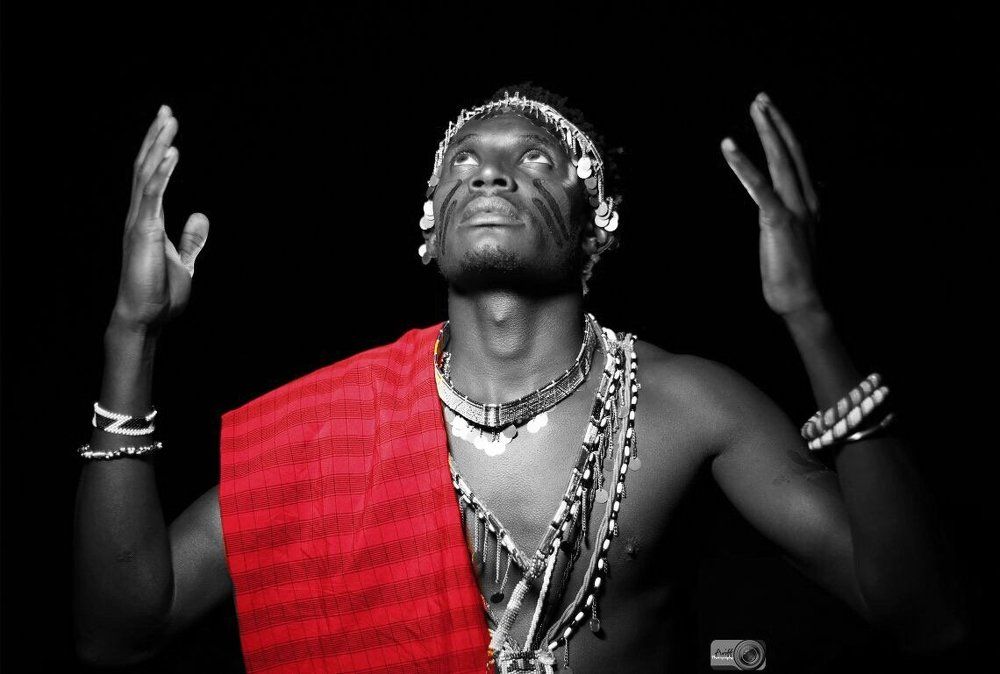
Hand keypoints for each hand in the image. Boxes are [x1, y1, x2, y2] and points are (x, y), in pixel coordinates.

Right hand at [111, 105, 208, 332]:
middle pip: (145, 167)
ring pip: (146, 174)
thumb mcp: (185, 262)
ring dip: (158, 146)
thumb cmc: (160, 294)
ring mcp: (139, 222)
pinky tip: (171, 153)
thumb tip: (201, 216)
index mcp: (149, 220)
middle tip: (166, 111)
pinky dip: (162, 173)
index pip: (151, 177)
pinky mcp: (143, 231)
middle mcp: (139, 215)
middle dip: (156, 138)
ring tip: (169, 121)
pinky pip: (152, 195)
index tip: (167, 126)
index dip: (159, 150)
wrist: (146, 317)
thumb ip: (191, 239)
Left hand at [721, 92, 823, 318]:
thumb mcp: (797, 237)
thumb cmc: (794, 274)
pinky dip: (743, 164)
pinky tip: (728, 145)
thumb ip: (798, 212)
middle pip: (791, 151)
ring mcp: (795, 209)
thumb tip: (801, 195)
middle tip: (761, 98)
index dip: (785, 133)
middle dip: (776, 122)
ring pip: (781, 160)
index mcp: (811, 202)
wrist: (802, 300)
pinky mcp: (778, 221)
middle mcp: (807, 200)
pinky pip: (759, 186)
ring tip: (755, 107)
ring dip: (766, 131)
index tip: (771, 113)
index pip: (798, 159)